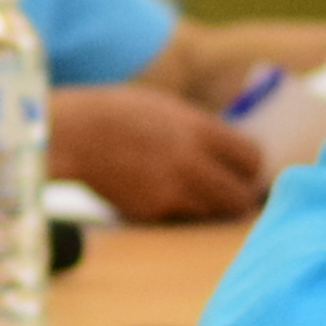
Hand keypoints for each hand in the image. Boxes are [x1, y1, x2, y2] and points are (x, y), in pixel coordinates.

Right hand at [49, 86, 270, 223]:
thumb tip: (226, 150)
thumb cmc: (117, 114)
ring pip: (212, 211)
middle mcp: (192, 162)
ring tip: (193, 193)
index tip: (244, 169)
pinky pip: (178, 216)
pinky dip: (175, 210)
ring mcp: (172, 191)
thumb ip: (200, 130)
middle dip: (239, 196)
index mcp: (199, 130)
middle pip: (240, 196)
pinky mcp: (151, 212)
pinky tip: (157, 193)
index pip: (252, 158)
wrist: (72, 135)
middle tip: (230, 193)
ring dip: (209, 207)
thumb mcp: (168, 109)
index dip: (251, 167)